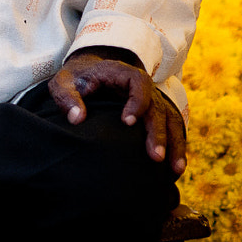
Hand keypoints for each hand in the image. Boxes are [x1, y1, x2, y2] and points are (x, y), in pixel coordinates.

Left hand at [49, 49, 186, 175]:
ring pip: (170, 119)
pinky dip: (176, 146)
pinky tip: (176, 168)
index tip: (127, 122)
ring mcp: (152, 99)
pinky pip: (171, 127)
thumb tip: (77, 118)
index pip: (138, 84)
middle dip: (157, 132)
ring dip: (174, 143)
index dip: (137, 102)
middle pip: (157, 107)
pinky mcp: (154, 113)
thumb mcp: (64, 82)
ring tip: (175, 168)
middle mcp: (142, 86)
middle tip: (154, 156)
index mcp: (122, 73)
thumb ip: (67, 97)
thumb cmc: (76, 78)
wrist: (89, 72)